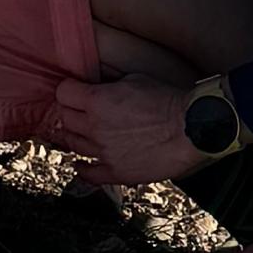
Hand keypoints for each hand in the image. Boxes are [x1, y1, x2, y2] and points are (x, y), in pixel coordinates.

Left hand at [54, 71, 209, 185]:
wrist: (189, 128)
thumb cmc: (166, 101)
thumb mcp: (134, 78)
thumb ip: (109, 84)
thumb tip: (99, 86)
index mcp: (97, 100)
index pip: (63, 92)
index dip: (69, 90)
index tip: (75, 91)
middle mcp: (94, 126)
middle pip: (64, 118)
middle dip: (71, 111)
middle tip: (79, 111)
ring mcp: (103, 152)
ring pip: (72, 144)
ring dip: (75, 137)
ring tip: (81, 134)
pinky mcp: (115, 171)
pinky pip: (88, 174)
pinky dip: (83, 169)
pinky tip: (83, 165)